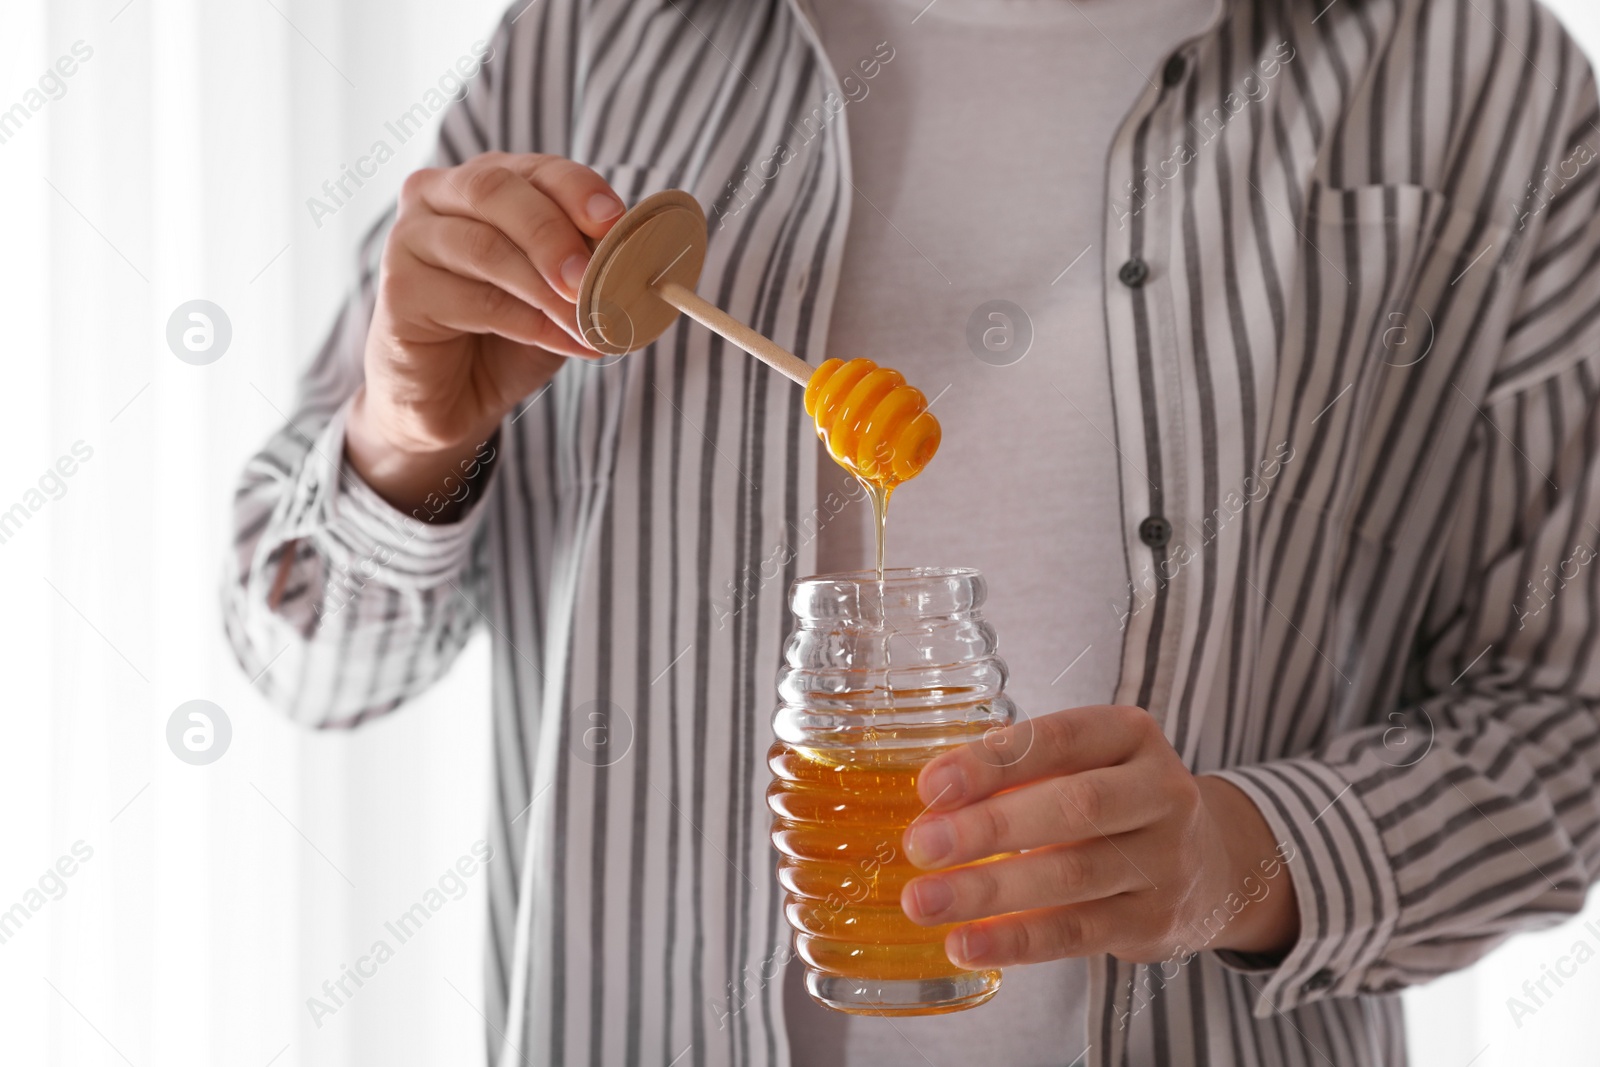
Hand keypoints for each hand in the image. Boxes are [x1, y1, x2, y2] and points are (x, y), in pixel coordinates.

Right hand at [347, 152, 625, 515]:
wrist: (453, 397)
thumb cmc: (507, 334)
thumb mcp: (558, 292)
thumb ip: (585, 266)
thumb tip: (635, 258)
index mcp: (487, 182)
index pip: (535, 168)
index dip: (578, 190)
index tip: (614, 221)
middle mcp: (439, 196)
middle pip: (496, 191)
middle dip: (554, 234)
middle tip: (593, 278)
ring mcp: (411, 240)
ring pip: (484, 247)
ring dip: (546, 289)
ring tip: (590, 322)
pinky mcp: (400, 291)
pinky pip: (473, 299)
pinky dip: (530, 323)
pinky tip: (567, 342)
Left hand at [899, 705, 1299, 968]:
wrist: (1213, 864)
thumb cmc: (1117, 802)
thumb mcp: (1088, 763)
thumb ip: (1022, 773)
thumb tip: (929, 803)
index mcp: (1131, 735)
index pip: (1059, 739)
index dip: (992, 761)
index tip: (931, 786)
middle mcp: (1161, 792)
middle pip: (1073, 807)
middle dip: (988, 828)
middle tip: (920, 847)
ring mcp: (1164, 861)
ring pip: (1072, 876)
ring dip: (989, 891)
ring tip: (924, 902)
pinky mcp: (1154, 922)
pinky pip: (1077, 933)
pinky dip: (1016, 942)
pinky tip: (965, 944)